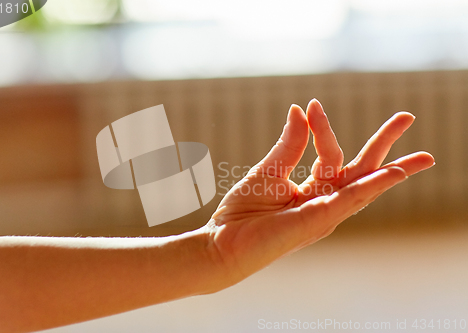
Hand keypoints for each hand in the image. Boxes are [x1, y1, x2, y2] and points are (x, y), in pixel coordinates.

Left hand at [204, 99, 434, 284]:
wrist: (222, 243)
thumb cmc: (242, 212)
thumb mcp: (268, 171)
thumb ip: (290, 144)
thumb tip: (301, 110)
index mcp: (312, 190)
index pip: (330, 154)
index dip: (323, 128)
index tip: (312, 105)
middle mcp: (324, 202)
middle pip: (361, 170)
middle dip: (385, 145)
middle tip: (408, 117)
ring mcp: (324, 214)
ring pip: (364, 186)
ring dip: (393, 169)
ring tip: (423, 156)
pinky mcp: (317, 222)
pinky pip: (348, 200)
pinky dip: (371, 187)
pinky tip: (391, 174)